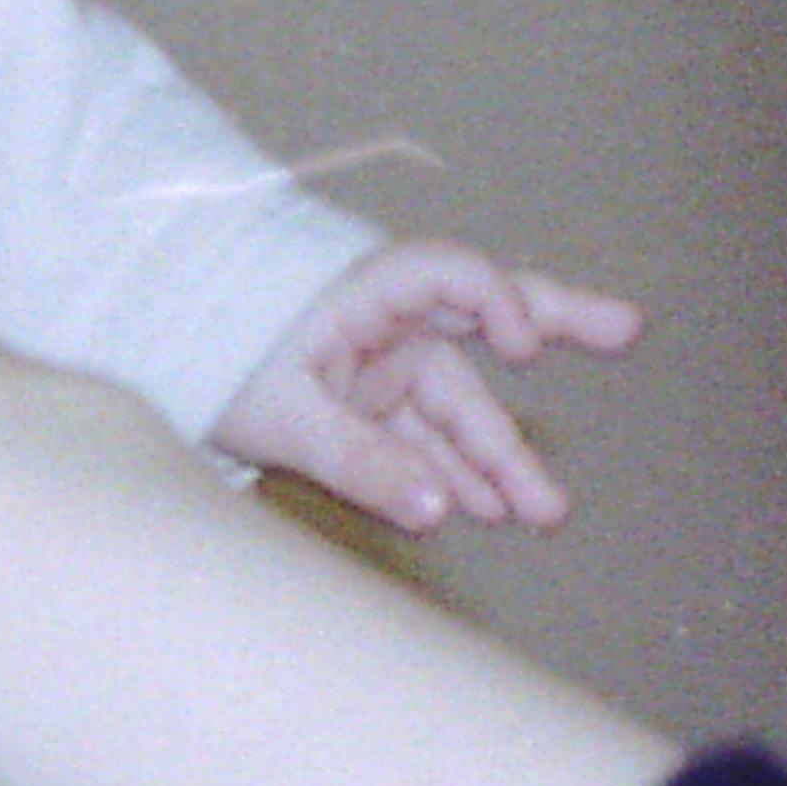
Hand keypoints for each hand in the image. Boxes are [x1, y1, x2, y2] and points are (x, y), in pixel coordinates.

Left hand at [217, 239, 641, 529]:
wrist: (157, 353)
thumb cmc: (212, 358)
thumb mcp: (284, 414)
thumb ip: (364, 461)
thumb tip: (442, 510)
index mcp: (364, 292)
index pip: (450, 275)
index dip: (498, 300)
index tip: (523, 349)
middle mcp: (386, 322)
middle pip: (484, 315)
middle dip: (555, 325)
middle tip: (629, 329)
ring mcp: (382, 364)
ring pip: (460, 399)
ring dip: (498, 453)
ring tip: (546, 510)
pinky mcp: (370, 404)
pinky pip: (426, 436)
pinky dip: (453, 470)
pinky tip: (484, 509)